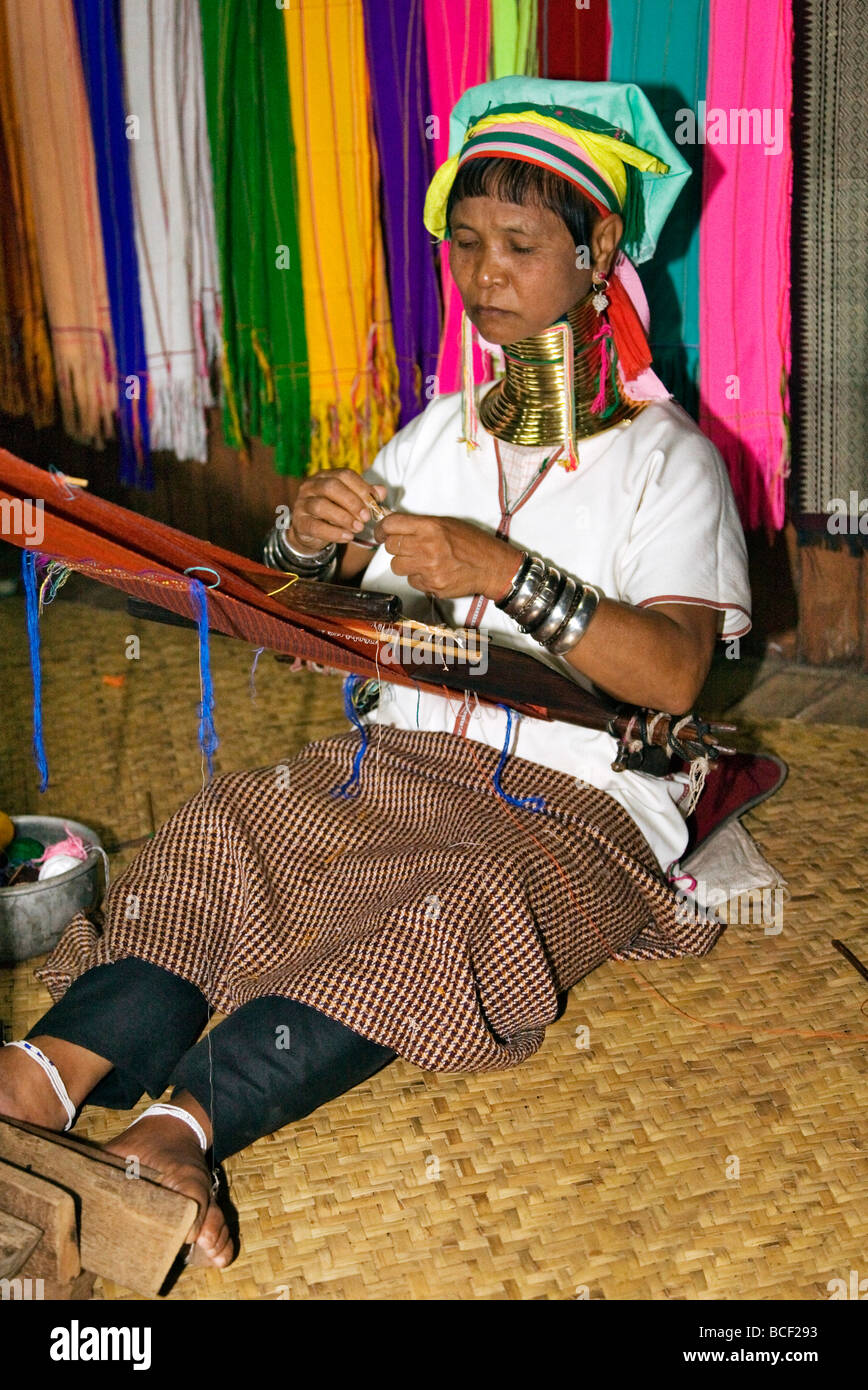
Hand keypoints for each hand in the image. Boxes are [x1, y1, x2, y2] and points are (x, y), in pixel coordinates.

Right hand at [287, 469, 387, 554]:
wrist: (310, 532)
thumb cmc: (333, 512)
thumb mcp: (349, 502)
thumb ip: (364, 496)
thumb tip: (382, 491)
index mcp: (325, 476)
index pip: (344, 474)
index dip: (361, 487)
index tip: (374, 501)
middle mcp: (311, 486)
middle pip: (331, 486)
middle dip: (352, 502)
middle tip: (367, 517)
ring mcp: (302, 503)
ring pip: (321, 506)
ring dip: (344, 517)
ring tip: (359, 528)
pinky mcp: (299, 522)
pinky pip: (315, 526)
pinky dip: (334, 533)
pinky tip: (348, 537)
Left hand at [374, 513, 520, 600]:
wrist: (492, 566)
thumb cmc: (472, 543)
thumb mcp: (446, 524)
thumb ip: (420, 524)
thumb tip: (394, 525)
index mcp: (430, 527)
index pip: (391, 525)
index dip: (382, 529)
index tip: (381, 532)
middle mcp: (427, 547)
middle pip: (390, 547)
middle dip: (395, 546)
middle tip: (406, 547)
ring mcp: (429, 569)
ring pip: (397, 566)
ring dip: (404, 563)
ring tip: (421, 560)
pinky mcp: (432, 586)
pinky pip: (412, 581)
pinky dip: (418, 577)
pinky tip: (433, 572)